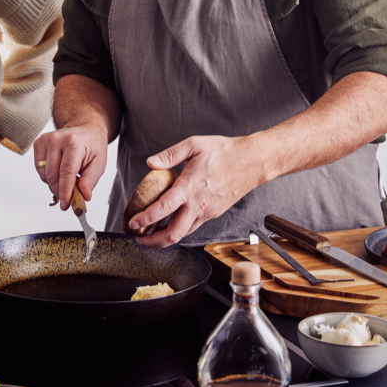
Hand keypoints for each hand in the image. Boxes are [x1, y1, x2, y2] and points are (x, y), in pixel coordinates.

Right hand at [33, 124, 107, 207]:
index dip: (65, 191)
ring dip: (54, 184)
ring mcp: (45, 140)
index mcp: (73, 143)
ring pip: (44, 174)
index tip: (65, 204)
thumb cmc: (92, 145)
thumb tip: (83, 196)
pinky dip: (48, 176)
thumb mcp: (99, 163)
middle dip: (60, 191)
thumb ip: (91, 180)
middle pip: (53, 175)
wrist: (86, 129)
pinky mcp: (38, 143)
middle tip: (69, 197)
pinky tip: (59, 171)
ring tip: (67, 180)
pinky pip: (39, 169)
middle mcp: (56, 139)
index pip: (66, 172)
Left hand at [129, 134, 264, 246]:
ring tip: (150, 234)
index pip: (164, 208)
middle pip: (173, 234)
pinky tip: (170, 223)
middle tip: (138, 239)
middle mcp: (198, 204)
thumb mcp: (194, 145)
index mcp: (190, 187)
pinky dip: (179, 229)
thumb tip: (150, 162)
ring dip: (165, 238)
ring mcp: (208, 212)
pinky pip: (193, 226)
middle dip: (153, 242)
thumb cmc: (225, 152)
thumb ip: (170, 155)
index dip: (146, 219)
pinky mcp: (214, 213)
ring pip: (184, 233)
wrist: (253, 161)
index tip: (133, 223)